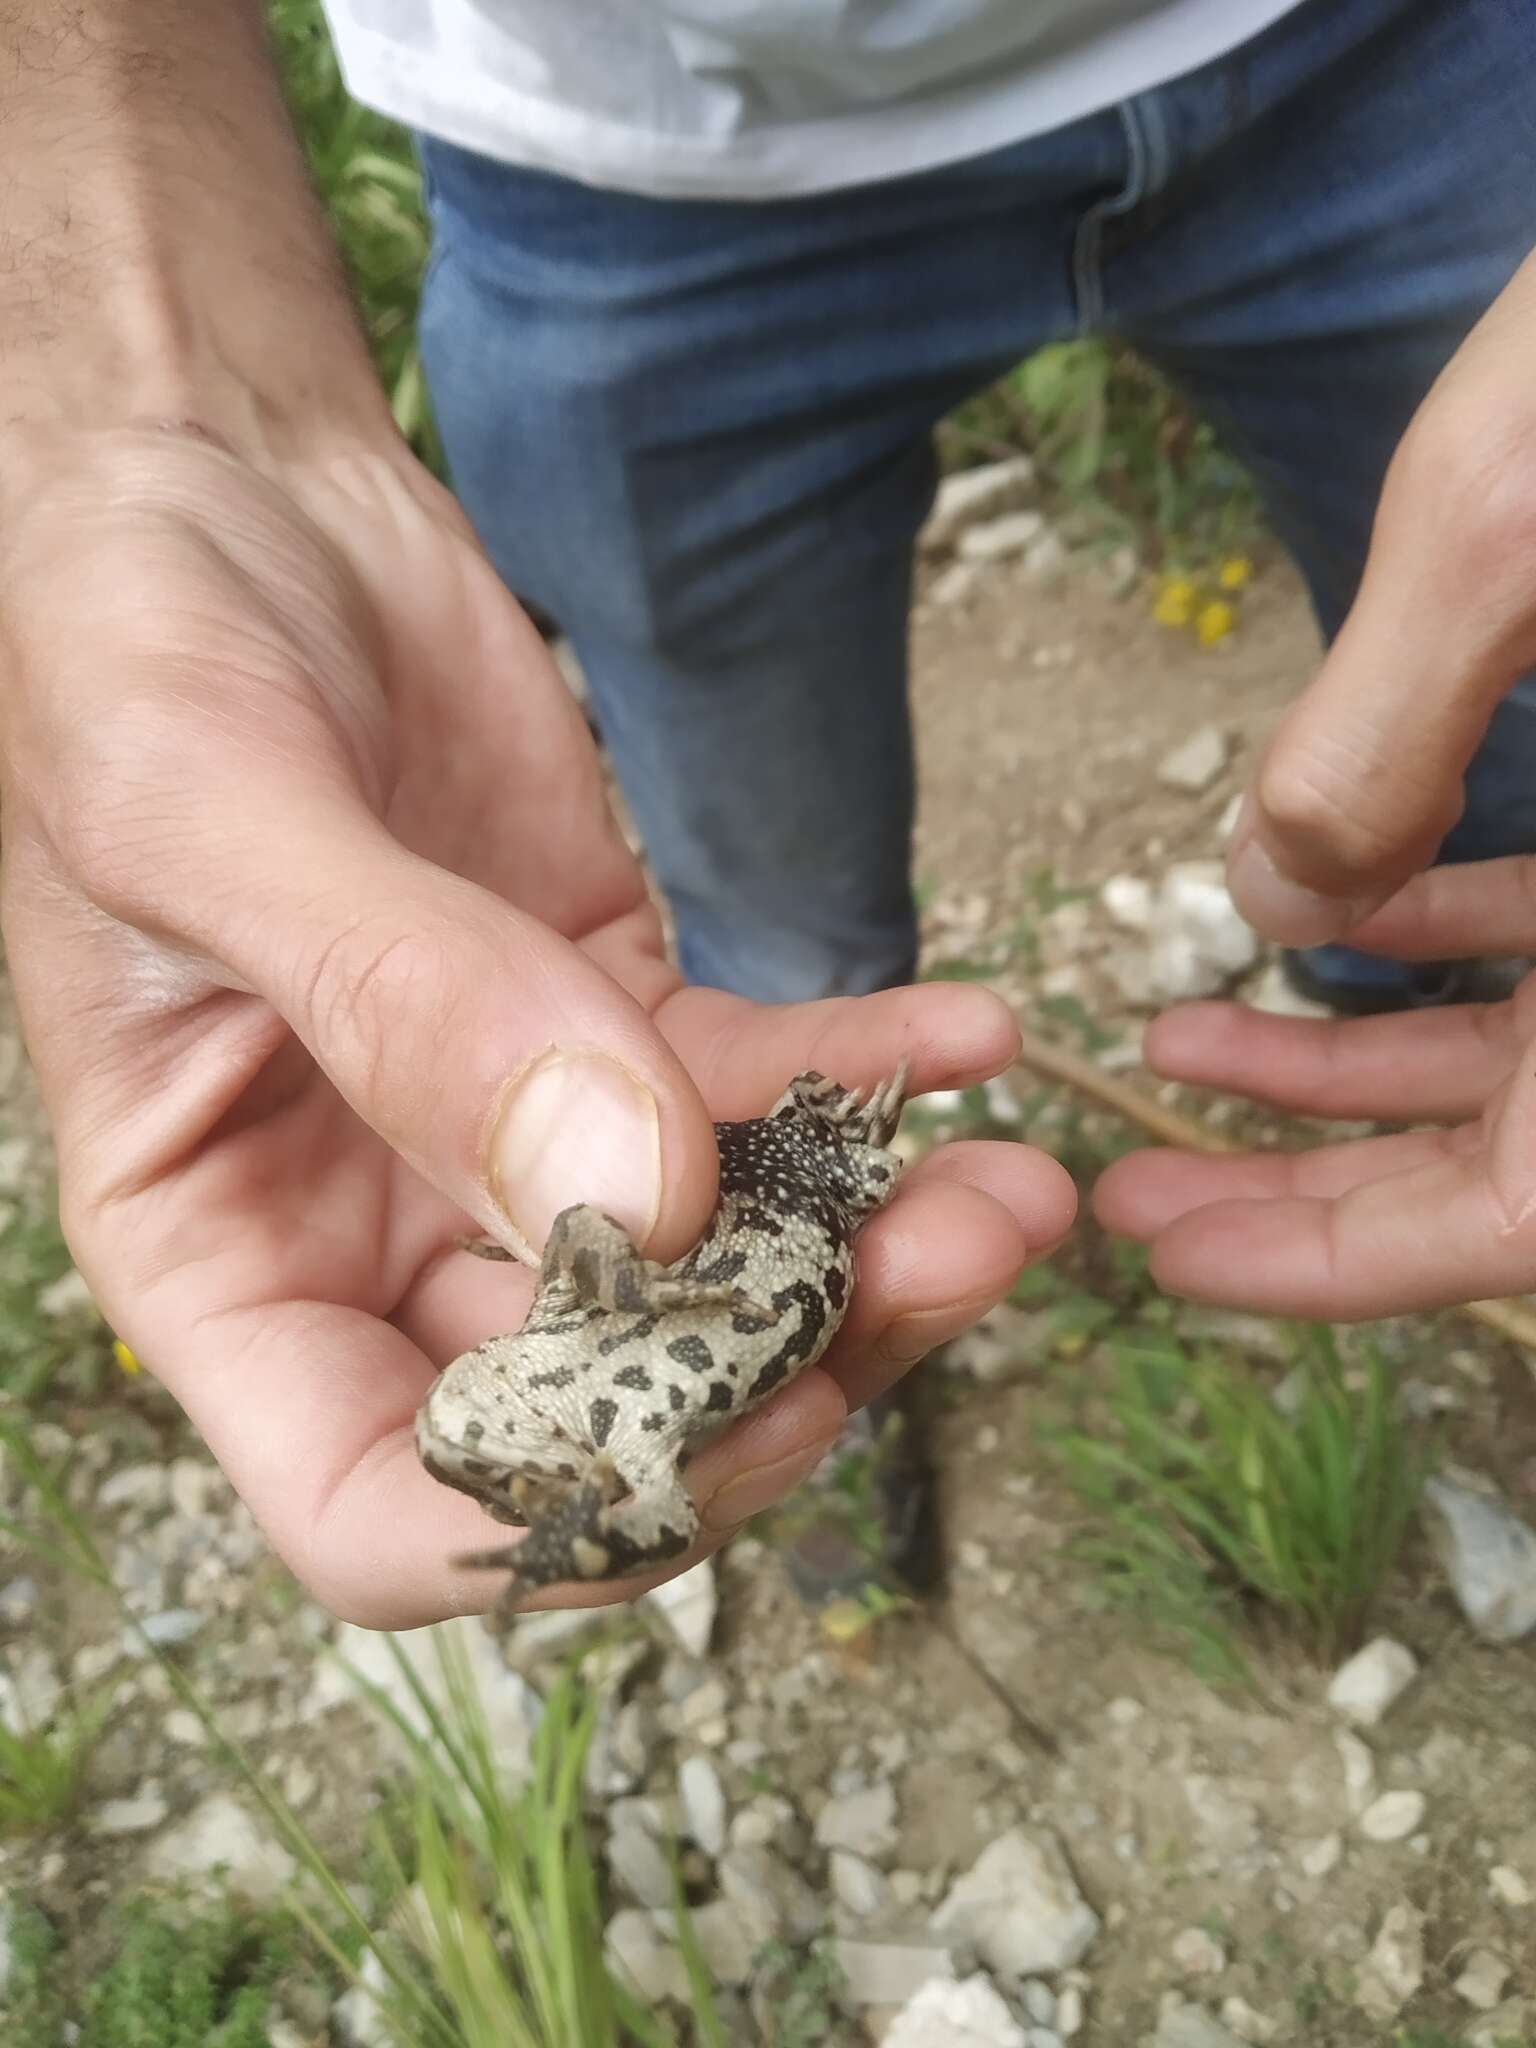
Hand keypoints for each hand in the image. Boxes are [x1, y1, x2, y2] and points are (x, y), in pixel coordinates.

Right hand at [2, 426, 1074, 1625]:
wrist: (216, 484)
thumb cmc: (125, 635)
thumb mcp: (209, 808)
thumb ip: (407, 1011)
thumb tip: (636, 1206)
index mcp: (222, 1251)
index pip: (381, 1500)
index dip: (563, 1507)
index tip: (739, 1403)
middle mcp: (368, 1225)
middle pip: (597, 1403)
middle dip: (788, 1367)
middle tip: (952, 1263)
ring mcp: (501, 1130)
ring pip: (707, 1264)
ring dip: (870, 1246)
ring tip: (1011, 1181)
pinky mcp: (606, 1014)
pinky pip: (755, 1085)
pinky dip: (866, 1072)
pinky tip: (966, 1031)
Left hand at [1097, 249, 1535, 1318]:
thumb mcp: (1521, 514)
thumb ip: (1381, 734)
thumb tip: (1274, 901)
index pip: (1519, 1220)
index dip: (1337, 1260)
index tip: (1171, 1253)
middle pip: (1503, 1160)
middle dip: (1309, 1179)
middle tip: (1138, 1183)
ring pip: (1522, 1053)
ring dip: (1349, 1064)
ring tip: (1172, 1039)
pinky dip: (1439, 935)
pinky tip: (1321, 911)